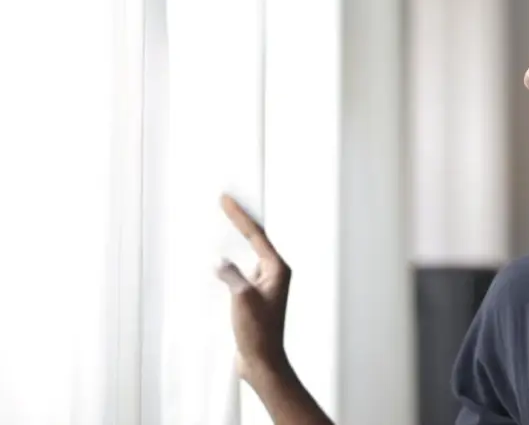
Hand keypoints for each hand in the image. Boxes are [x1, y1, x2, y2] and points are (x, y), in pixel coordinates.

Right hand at [216, 193, 291, 384]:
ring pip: (248, 254)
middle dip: (240, 221)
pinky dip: (230, 261)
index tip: (226, 199)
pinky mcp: (255, 295)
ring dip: (236, 239)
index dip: (239, 216)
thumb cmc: (257, 332)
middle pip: (255, 239)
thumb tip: (220, 261)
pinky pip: (241, 270)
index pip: (256, 235)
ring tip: (223, 222)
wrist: (261, 361)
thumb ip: (231, 275)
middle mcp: (274, 273)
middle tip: (225, 201)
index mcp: (276, 269)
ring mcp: (265, 284)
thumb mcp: (242, 298)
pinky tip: (220, 261)